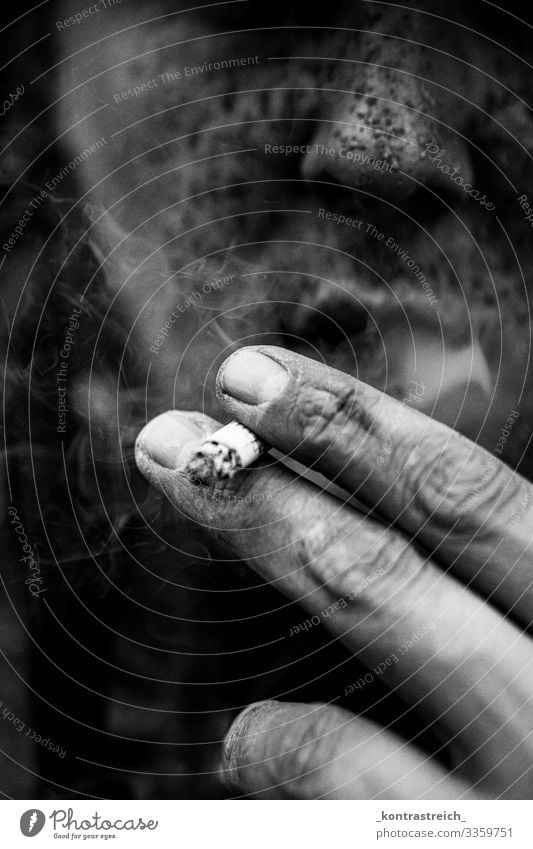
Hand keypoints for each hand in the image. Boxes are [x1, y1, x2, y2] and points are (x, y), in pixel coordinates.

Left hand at [135, 346, 532, 798]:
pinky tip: (247, 739)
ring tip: (181, 496)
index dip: (361, 426)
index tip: (264, 379)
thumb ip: (498, 598)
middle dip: (293, 463)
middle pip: (419, 544)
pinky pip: (356, 797)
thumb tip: (372, 524)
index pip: (474, 497)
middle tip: (189, 424)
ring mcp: (522, 789)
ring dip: (269, 545)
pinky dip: (287, 749)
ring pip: (381, 639)